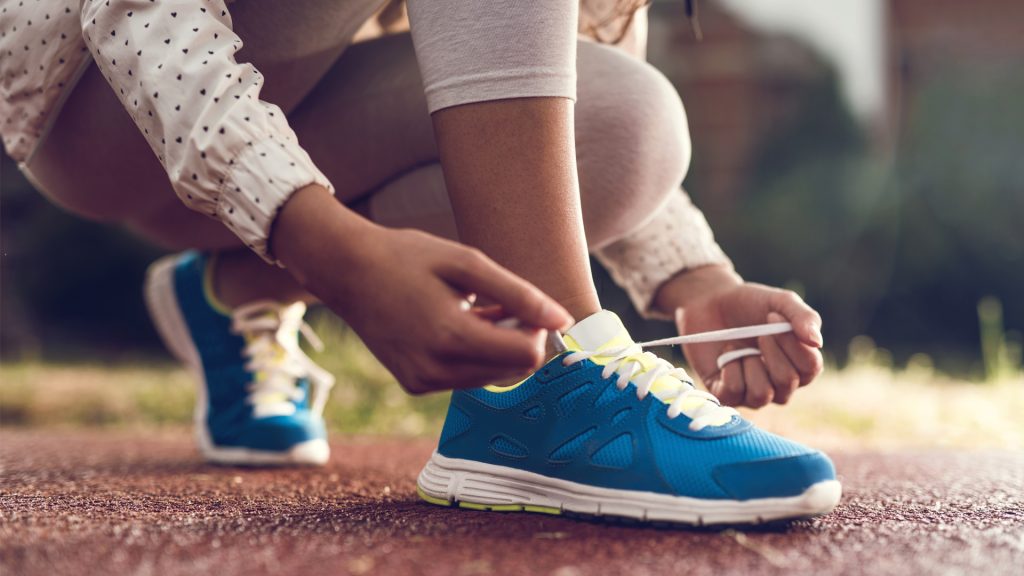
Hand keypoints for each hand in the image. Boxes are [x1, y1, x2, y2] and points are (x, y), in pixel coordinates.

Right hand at [271, 185, 573, 393]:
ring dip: (494, 347)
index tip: (522, 305)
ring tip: (472, 309)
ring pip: (489, 377)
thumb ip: (519, 294)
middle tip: (496, 302)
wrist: (346, 270)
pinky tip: (452, 324)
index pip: (526, 356)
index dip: (536, 330)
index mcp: (451, 337)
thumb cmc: (408, 257)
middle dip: (515, 339)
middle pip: (511, 370)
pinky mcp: (414, 384)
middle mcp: (436, 369)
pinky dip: (471, 355)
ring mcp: (422, 381)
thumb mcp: (468, 264)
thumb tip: (563, 320)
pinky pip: (464, 378)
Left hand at [654, 265, 823, 407]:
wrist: (709, 302)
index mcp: (798, 364)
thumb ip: (803, 317)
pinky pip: (733, 392)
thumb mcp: (780, 302)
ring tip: (740, 347)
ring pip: (761, 394)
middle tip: (759, 332)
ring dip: (749, 363)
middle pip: (787, 382)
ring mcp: (752, 392)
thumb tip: (817, 342)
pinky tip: (724, 355)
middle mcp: (779, 384)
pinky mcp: (726, 394)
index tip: (773, 316)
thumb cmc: (749, 303)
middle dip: (771, 352)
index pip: (811, 367)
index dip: (794, 344)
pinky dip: (728, 368)